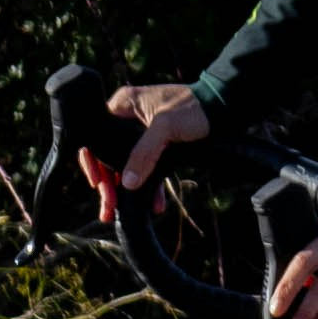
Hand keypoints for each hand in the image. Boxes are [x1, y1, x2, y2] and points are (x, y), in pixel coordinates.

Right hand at [97, 80, 208, 203]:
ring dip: (125, 188)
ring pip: (125, 163)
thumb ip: (144, 154)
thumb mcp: (166, 128)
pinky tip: (154, 205)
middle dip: (109, 183)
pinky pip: (144, 165)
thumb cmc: (194, 108)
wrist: (224, 107)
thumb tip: (126, 183)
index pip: (96, 137)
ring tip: (119, 213)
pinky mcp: (156, 142)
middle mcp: (128, 116)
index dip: (93, 163)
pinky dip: (147, 184)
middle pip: (108, 154)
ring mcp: (141, 130)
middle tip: (109, 207)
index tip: (98, 184)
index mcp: (123, 105)